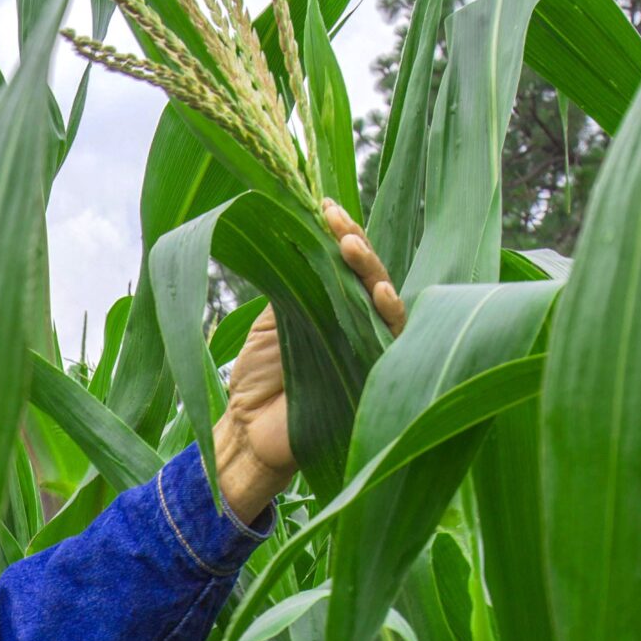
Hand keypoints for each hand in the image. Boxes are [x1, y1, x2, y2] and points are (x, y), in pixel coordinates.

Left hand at [211, 198, 407, 523]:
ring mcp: (370, 347)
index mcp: (334, 304)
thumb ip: (290, 281)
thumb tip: (296, 229)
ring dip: (371, 272)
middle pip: (371, 275)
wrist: (248, 434)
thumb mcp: (270, 320)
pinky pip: (392, 342)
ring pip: (385, 302)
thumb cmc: (258, 378)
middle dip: (355, 245)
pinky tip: (379, 293)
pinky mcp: (376, 375)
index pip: (347, 262)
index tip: (322, 206)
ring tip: (351, 248)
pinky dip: (388, 316)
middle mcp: (358, 322)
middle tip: (336, 223)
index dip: (340, 232)